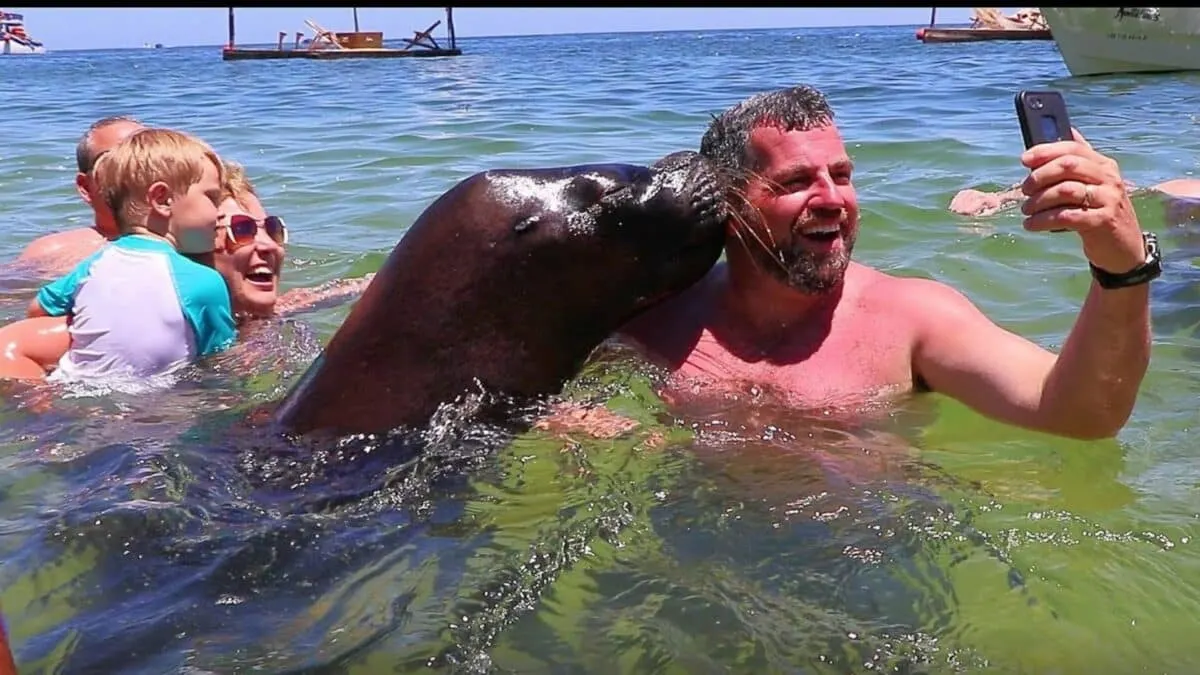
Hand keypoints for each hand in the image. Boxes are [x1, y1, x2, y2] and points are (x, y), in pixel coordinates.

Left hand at [1019, 128, 1145, 273]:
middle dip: (1040, 176)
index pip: (1073, 149)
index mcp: (1104, 165)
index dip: (1046, 151)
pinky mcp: (1103, 222)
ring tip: (1026, 210)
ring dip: (1038, 201)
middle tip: (1024, 190)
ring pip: (1065, 190)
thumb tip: (1068, 130)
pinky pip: (1067, 216)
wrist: (1124, 248)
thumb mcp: (1094, 184)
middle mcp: (1109, 178)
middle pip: (1068, 166)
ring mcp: (1108, 199)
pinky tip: (1032, 225)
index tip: (1024, 159)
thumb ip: (1080, 161)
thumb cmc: (1100, 213)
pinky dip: (1044, 220)